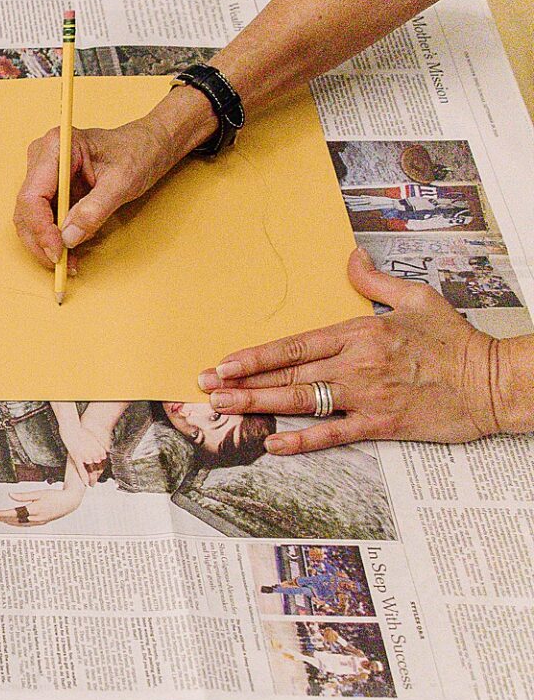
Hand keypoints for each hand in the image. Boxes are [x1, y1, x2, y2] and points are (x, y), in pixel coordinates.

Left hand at [0, 485, 84, 526]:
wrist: (70, 503)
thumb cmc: (56, 496)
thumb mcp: (39, 493)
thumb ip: (24, 495)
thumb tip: (10, 495)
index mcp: (34, 510)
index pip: (13, 513)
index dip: (2, 514)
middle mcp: (36, 518)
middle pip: (15, 520)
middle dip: (2, 518)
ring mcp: (39, 522)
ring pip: (20, 524)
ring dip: (8, 522)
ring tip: (0, 519)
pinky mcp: (41, 522)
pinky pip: (25, 525)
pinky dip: (17, 524)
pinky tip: (13, 522)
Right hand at [13, 115, 182, 266]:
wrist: (149, 145)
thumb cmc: (138, 153)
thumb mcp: (122, 182)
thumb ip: (94, 210)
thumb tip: (69, 238)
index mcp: (56, 147)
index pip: (33, 195)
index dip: (41, 228)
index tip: (57, 250)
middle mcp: (42, 158)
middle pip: (26, 209)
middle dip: (41, 241)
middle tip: (61, 263)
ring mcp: (44, 174)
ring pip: (30, 218)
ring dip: (46, 243)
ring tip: (68, 261)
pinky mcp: (50, 188)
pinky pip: (44, 218)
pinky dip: (53, 238)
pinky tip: (70, 251)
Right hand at [63, 422, 109, 482]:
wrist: (71, 428)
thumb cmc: (82, 432)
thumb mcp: (92, 440)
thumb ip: (97, 447)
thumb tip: (103, 453)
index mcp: (99, 450)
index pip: (103, 464)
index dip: (101, 471)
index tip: (99, 476)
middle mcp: (94, 453)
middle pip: (98, 468)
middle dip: (96, 476)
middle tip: (94, 484)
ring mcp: (86, 456)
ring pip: (91, 470)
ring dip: (92, 479)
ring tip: (92, 485)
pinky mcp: (77, 456)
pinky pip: (82, 469)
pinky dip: (84, 477)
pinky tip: (86, 484)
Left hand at [199, 249, 509, 453]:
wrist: (494, 380)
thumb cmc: (456, 341)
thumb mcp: (418, 297)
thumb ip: (376, 281)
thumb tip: (352, 257)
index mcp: (360, 332)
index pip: (294, 344)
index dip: (255, 355)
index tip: (224, 362)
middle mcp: (357, 363)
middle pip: (288, 372)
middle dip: (242, 380)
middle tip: (205, 388)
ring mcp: (367, 395)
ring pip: (302, 400)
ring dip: (259, 404)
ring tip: (224, 408)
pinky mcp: (382, 423)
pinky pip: (334, 433)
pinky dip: (302, 439)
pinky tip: (273, 442)